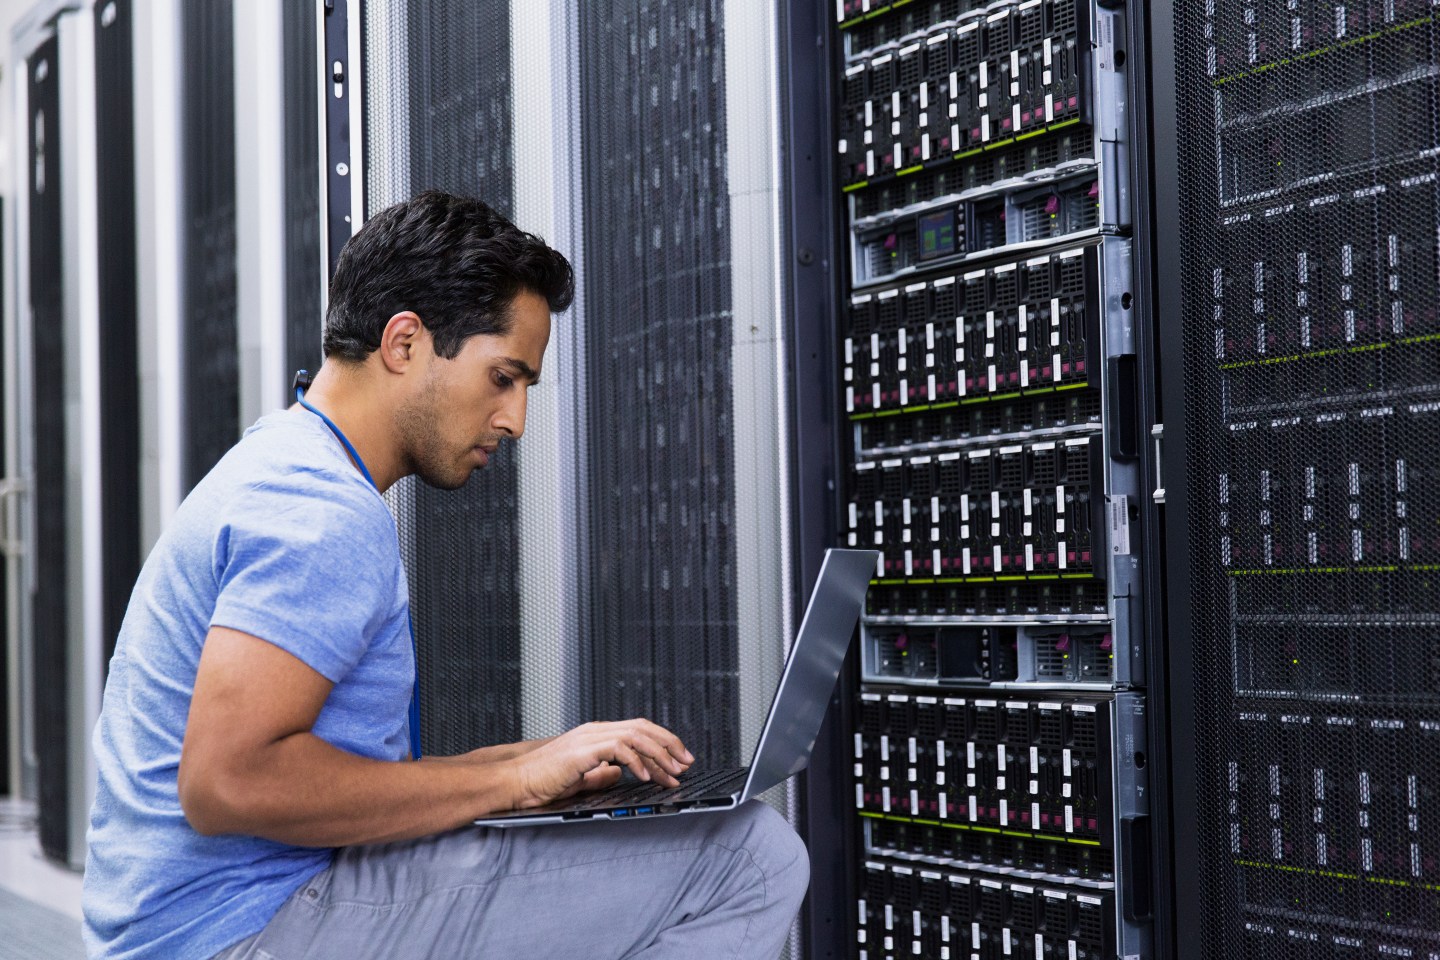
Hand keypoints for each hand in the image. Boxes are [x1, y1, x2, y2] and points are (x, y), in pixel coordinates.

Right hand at [509, 719, 694, 808]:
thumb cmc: (542, 782)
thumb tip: (620, 774)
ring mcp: (589, 737)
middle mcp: (596, 730)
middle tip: (687, 763)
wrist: (516, 782)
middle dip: (670, 745)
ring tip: (673, 772)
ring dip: (659, 754)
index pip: (638, 729)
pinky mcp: (583, 750)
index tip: (680, 759)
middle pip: (644, 727)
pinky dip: (637, 762)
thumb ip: (601, 773)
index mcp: (596, 734)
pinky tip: (647, 777)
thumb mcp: (581, 778)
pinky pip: (619, 749)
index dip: (663, 742)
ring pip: (637, 735)